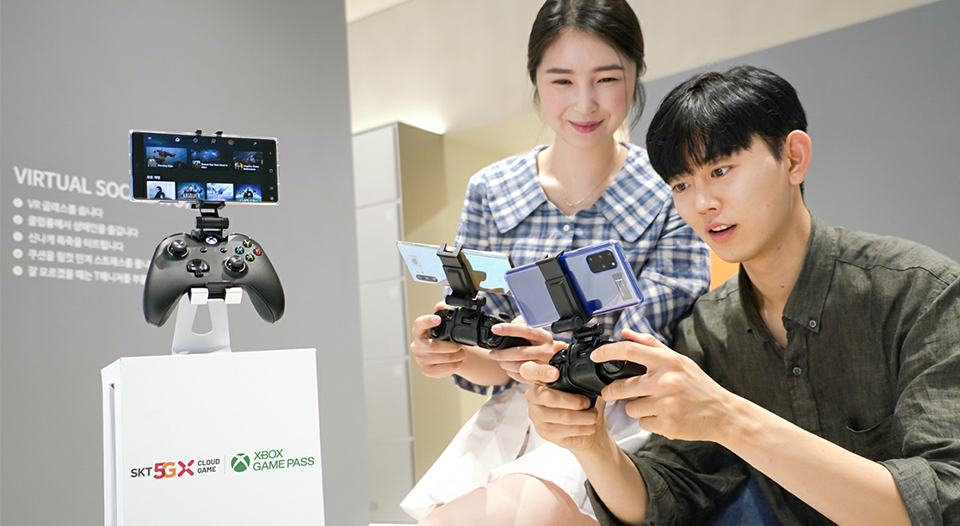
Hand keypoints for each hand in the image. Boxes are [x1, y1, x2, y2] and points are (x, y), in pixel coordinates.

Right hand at [409, 302, 466, 377]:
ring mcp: (421, 359)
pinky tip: (458, 361)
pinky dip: (455, 365)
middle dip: (452, 346)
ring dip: (457, 356)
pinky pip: (443, 370)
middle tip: (460, 344)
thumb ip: (444, 310)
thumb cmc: (442, 337)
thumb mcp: (444, 323)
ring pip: (442, 358)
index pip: (419, 324)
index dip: (427, 321)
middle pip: (433, 346)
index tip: (438, 319)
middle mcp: (417, 345)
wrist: (444, 354)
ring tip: (462, 353)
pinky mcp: (427, 370)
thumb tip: (440, 305)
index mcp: (419, 331)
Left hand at [487, 322, 556, 382]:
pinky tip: (508, 368)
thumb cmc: (539, 344)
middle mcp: (546, 350)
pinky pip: (522, 377)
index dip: (509, 329)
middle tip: (493, 353)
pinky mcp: (541, 377)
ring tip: (499, 360)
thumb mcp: (534, 331)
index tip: (495, 329)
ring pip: (520, 366)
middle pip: (522, 352)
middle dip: (503, 354)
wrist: (553, 360)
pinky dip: (511, 373)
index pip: (526, 330)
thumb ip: (521, 324)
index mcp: (543, 336)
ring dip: (505, 364)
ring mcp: (544, 365)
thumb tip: (508, 323)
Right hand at [522, 360, 609, 450]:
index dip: (542, 372)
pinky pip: (566, 430)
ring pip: (563, 416)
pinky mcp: (545, 432)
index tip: (555, 374)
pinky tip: (589, 426)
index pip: (531, 371)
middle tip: (587, 403)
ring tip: (593, 416)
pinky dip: (583, 428)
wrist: (582, 430)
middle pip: (550, 397)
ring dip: (584, 417)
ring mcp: (536, 416)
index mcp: (539, 380)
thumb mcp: (581, 387)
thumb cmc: (579, 406)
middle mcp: (533, 397)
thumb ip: (582, 379)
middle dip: (575, 401)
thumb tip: (593, 376)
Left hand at [594, 329, 734, 441]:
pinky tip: (663, 416)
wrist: (722, 414)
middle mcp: (666, 382)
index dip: (607, 352)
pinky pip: (642, 423)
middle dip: (611, 391)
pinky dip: (648, 421)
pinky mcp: (667, 425)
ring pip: (629, 408)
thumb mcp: (678, 360)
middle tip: (611, 391)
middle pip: (621, 387)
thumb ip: (650, 345)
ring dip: (635, 408)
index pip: (629, 351)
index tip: (595, 356)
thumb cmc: (698, 385)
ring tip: (653, 404)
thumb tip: (625, 333)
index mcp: (668, 362)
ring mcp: (666, 405)